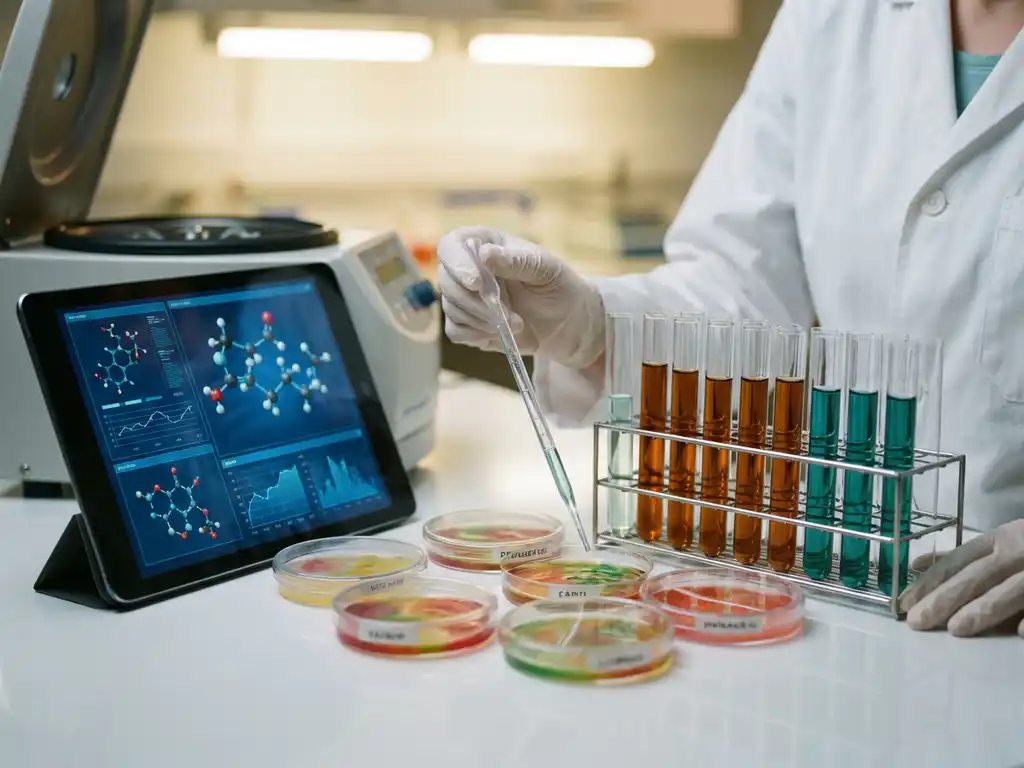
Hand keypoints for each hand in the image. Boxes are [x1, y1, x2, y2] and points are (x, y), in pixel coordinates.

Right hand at [436, 226, 605, 368]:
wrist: (569, 323)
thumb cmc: (560, 287)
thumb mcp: (546, 269)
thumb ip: (516, 261)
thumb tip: (484, 254)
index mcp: (485, 244)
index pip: (451, 246)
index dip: (457, 263)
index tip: (476, 282)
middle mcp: (469, 269)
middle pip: (447, 282)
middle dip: (477, 303)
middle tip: (508, 315)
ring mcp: (466, 298)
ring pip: (451, 309)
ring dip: (483, 321)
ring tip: (516, 324)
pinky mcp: (468, 325)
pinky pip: (456, 332)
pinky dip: (477, 335)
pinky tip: (501, 333)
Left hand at [899, 520, 1023, 637]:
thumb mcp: (1002, 541)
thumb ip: (961, 556)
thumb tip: (915, 565)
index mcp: (1001, 538)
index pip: (958, 561)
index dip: (930, 582)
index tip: (903, 604)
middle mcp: (1020, 549)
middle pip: (977, 576)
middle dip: (945, 598)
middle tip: (918, 622)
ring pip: (1012, 590)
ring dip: (985, 609)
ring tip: (957, 630)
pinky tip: (1021, 633)